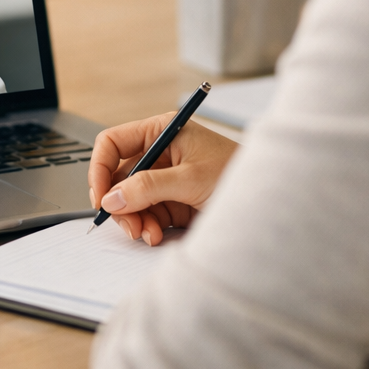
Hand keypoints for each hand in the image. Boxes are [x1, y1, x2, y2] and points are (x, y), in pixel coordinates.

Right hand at [88, 113, 238, 245]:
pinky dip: (146, 228)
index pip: (113, 143)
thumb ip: (149, 187)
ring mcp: (164, 179)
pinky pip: (145, 214)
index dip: (100, 169)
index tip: (100, 197)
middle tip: (129, 225)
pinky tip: (156, 236)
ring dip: (133, 220)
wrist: (268, 199)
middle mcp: (159, 153)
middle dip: (119, 203)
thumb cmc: (238, 173)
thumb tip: (112, 197)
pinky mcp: (171, 201)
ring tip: (148, 234)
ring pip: (128, 200)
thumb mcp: (191, 179)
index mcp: (161, 132)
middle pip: (117, 177)